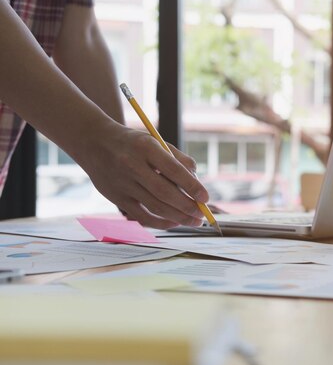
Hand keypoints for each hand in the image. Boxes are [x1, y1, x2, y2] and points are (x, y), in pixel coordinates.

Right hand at [76, 122, 209, 228]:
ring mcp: (123, 184)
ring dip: (179, 217)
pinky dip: (161, 222)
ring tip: (194, 221)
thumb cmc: (134, 143)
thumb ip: (178, 159)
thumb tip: (197, 182)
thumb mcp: (155, 141)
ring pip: (155, 207)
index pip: (173, 169)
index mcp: (146, 147)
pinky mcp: (116, 198)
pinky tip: (175, 223)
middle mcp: (132, 165)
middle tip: (202, 215)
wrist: (94, 142)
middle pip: (165, 192)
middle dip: (188, 206)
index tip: (206, 197)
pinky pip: (142, 216)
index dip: (191, 186)